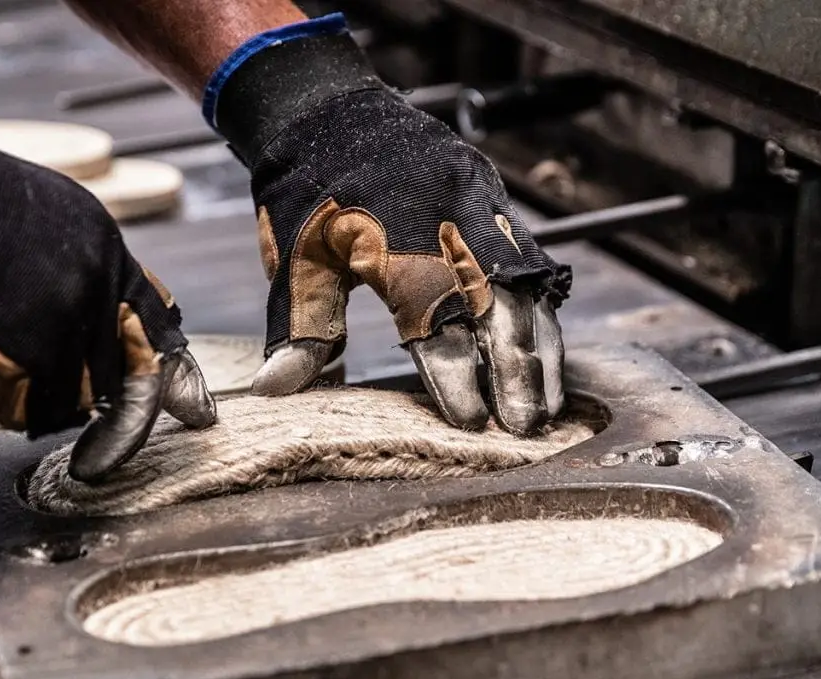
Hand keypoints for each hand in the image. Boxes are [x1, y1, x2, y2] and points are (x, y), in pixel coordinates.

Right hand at [0, 70, 214, 481]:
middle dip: (115, 423)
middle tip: (97, 460)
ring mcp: (71, 312)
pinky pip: (29, 408)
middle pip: (130, 375)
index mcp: (98, 240)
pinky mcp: (34, 346)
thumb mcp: (20, 222)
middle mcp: (99, 274)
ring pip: (76, 398)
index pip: (155, 317)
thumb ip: (50, 270)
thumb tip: (58, 322)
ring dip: (37, 405)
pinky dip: (0, 408)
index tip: (191, 410)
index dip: (170, 371)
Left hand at [214, 25, 570, 432]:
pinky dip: (537, 306)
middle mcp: (445, 216)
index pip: (435, 320)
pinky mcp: (489, 193)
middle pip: (495, 302)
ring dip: (538, 345)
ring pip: (523, 281)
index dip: (455, 374)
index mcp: (393, 238)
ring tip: (546, 403)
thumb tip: (274, 391)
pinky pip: (526, 256)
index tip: (469, 421)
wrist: (324, 109)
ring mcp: (475, 199)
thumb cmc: (306, 193)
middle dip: (515, 369)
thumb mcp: (293, 262)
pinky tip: (544, 349)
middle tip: (525, 427)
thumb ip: (297, 330)